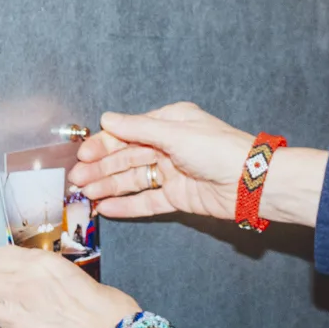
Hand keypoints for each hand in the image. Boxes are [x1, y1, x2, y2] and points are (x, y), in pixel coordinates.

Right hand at [73, 102, 250, 219]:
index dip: (104, 144)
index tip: (83, 154)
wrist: (251, 183)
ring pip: (134, 178)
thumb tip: (108, 118)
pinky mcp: (179, 197)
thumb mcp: (175, 134)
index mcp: (170, 123)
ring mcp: (173, 172)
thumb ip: (138, 129)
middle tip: (77, 179)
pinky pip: (147, 200)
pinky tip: (107, 208)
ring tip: (85, 194)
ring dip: (109, 185)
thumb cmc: (218, 150)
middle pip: (127, 156)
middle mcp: (170, 145)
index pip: (128, 132)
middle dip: (101, 167)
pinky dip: (127, 204)